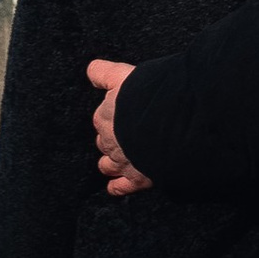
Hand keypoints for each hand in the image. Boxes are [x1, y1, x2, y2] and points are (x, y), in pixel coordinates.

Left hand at [88, 58, 151, 193]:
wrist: (167, 121)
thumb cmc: (148, 96)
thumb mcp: (123, 74)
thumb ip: (105, 72)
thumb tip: (91, 69)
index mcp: (106, 116)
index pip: (101, 118)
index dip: (112, 117)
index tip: (120, 115)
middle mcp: (110, 140)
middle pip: (105, 142)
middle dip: (111, 140)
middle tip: (125, 136)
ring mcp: (122, 161)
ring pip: (108, 164)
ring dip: (110, 163)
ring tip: (116, 162)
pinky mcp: (137, 178)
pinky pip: (121, 187)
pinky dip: (117, 187)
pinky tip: (114, 188)